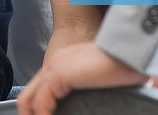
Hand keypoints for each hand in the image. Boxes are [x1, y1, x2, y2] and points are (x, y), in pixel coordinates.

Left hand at [18, 42, 146, 114]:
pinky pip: (40, 103)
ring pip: (29, 100)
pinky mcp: (58, 74)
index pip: (39, 90)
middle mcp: (54, 63)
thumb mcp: (97, 80)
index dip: (38, 109)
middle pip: (29, 96)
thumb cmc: (122, 64)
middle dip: (31, 114)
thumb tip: (87, 105)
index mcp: (63, 64)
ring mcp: (54, 67)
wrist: (128, 50)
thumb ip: (86, 89)